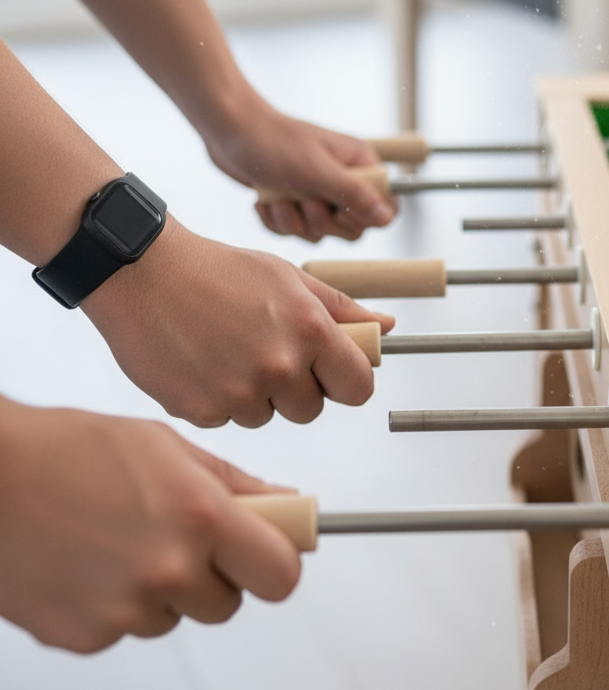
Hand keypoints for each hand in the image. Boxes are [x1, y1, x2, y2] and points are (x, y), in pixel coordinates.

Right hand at [0, 398, 301, 652]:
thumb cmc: (69, 449)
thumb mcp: (166, 447)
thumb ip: (236, 484)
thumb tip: (287, 506)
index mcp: (200, 516)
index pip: (280, 574)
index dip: (276, 563)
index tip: (266, 551)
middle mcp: (170, 569)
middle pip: (230, 603)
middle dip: (215, 574)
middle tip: (179, 537)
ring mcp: (126, 610)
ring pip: (176, 617)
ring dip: (163, 589)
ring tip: (119, 540)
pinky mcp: (85, 637)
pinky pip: (127, 628)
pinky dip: (116, 603)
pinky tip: (87, 561)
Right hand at [82, 217, 394, 427]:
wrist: (142, 272)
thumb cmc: (219, 270)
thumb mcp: (289, 278)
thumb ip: (342, 308)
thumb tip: (386, 328)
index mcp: (310, 330)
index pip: (358, 388)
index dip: (345, 381)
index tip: (330, 373)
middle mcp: (279, 365)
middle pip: (312, 409)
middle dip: (297, 388)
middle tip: (265, 351)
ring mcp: (239, 392)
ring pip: (268, 416)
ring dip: (255, 395)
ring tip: (227, 350)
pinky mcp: (201, 410)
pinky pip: (226, 419)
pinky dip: (217, 399)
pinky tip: (201, 362)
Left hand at [201, 94, 396, 241]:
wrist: (229, 130)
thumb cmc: (274, 142)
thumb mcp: (317, 171)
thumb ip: (354, 195)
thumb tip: (386, 216)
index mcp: (359, 165)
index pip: (385, 207)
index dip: (365, 218)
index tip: (340, 209)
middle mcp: (343, 180)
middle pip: (351, 228)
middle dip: (321, 221)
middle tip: (304, 201)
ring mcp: (318, 192)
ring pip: (320, 232)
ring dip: (293, 221)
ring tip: (276, 197)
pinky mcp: (294, 202)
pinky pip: (294, 230)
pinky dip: (276, 220)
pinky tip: (264, 200)